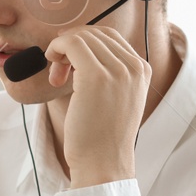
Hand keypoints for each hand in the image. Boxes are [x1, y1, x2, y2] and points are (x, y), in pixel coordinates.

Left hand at [44, 25, 149, 186]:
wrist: (103, 163)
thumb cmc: (102, 136)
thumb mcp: (116, 98)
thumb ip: (109, 73)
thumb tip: (78, 51)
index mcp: (142, 70)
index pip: (110, 36)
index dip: (84, 42)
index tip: (69, 61)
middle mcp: (134, 66)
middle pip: (95, 33)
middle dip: (71, 47)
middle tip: (59, 72)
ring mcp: (117, 70)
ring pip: (82, 36)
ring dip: (61, 50)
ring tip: (56, 77)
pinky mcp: (96, 76)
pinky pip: (72, 44)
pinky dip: (56, 49)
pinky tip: (52, 68)